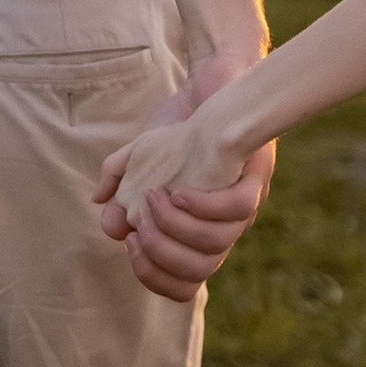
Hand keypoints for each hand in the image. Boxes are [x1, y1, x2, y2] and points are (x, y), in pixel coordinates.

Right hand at [96, 52, 275, 304]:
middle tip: (139, 222)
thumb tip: (110, 223)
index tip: (130, 243)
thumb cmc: (177, 127)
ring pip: (217, 246)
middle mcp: (223, 227)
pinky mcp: (254, 177)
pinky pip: (239, 209)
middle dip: (159, 254)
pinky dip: (204, 206)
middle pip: (197, 273)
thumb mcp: (138, 157)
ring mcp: (241, 206)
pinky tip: (180, 189)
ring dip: (176, 228)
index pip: (183, 285)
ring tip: (154, 197)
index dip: (153, 276)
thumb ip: (118, 185)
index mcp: (197, 233)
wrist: (212, 81)